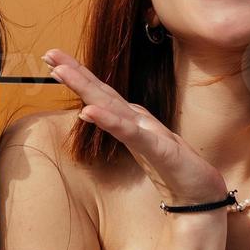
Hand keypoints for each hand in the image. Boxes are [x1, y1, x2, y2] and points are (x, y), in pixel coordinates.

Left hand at [42, 49, 227, 204]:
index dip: (78, 76)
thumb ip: (124, 128)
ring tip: (60, 71)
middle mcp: (137, 120)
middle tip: (49, 52)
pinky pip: (128, 133)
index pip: (100, 95)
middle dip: (74, 71)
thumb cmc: (173, 170)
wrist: (200, 196)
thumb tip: (96, 112)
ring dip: (84, 86)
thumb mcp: (142, 147)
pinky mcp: (157, 148)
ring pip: (111, 105)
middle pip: (101, 92)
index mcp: (132, 120)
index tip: (53, 61)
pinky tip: (88, 111)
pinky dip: (108, 120)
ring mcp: (147, 132)